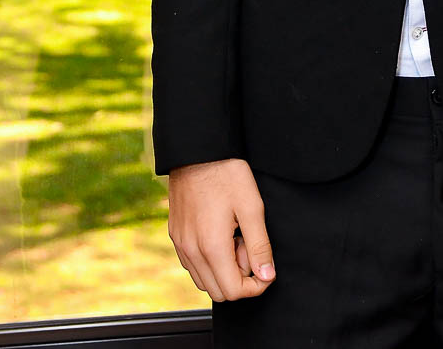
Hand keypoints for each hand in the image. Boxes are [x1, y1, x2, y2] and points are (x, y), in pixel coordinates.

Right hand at [167, 157, 275, 301]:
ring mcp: (180, 244)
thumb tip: (267, 276)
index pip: (233, 292)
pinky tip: (221, 233)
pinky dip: (209, 260)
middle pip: (218, 292)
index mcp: (211, 247)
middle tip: (249, 244)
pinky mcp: (175, 235)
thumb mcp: (252, 207)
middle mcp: (191, 251)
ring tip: (236, 237)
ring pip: (204, 280)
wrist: (197, 150)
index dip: (256, 285)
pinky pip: (193, 264)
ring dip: (224, 269)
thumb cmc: (226, 173)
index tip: (266, 268)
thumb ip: (260, 246)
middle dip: (239, 277)